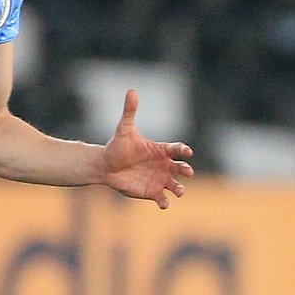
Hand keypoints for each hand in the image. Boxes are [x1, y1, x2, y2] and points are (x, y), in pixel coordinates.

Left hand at [102, 89, 194, 208]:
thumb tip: (132, 90)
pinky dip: (165, 202)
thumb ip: (130, 111)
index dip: (183, 150)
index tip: (186, 152)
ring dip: (179, 189)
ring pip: (175, 185)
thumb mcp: (124, 129)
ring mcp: (159, 179)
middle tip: (188, 172)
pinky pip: (162, 199)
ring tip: (179, 191)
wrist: (107, 166)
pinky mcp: (152, 192)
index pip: (176, 149)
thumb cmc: (118, 146)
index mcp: (160, 150)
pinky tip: (164, 203)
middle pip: (181, 168)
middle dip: (186, 170)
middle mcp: (163, 165)